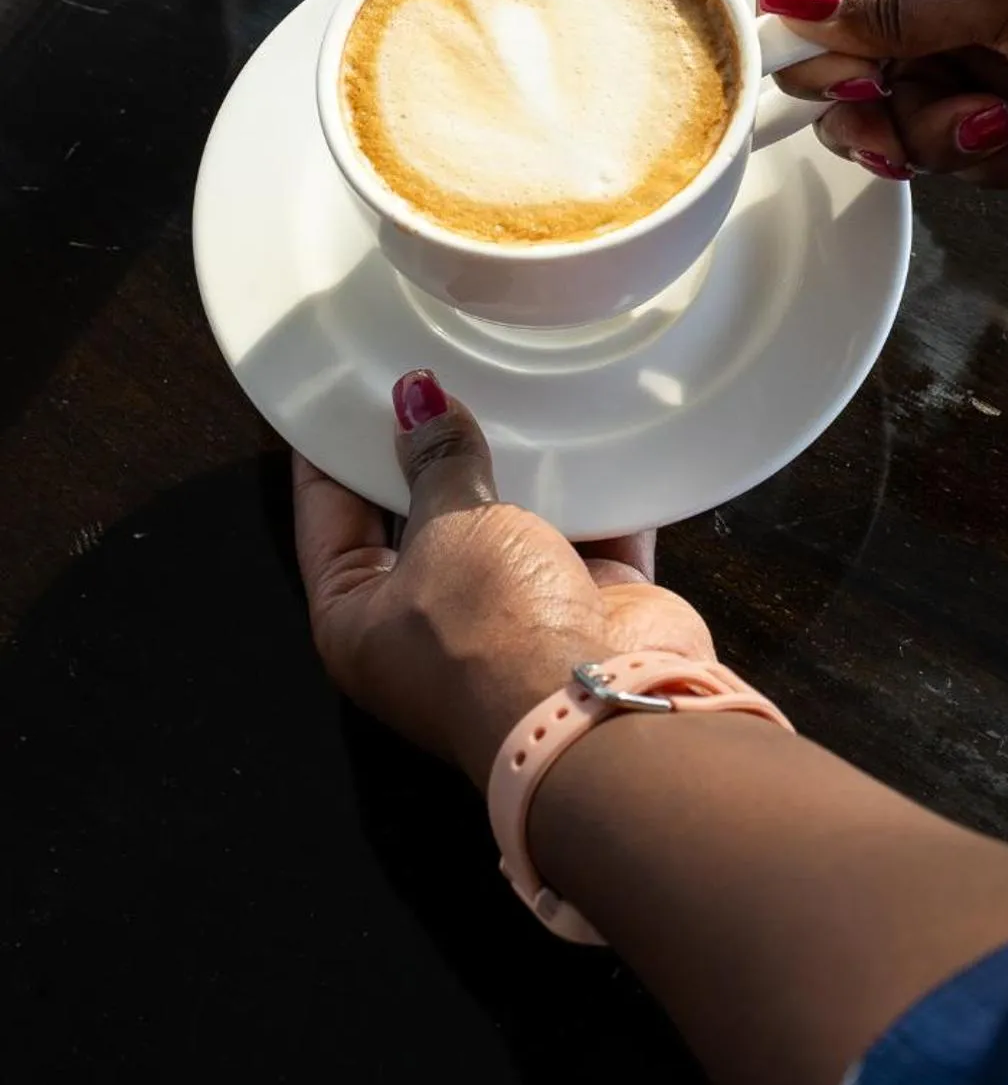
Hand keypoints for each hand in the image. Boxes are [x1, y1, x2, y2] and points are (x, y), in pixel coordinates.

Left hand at [293, 370, 713, 792]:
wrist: (602, 713)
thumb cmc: (494, 632)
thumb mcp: (450, 527)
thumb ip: (436, 460)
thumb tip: (415, 401)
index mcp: (358, 622)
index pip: (328, 517)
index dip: (331, 450)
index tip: (338, 389)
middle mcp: (429, 627)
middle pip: (420, 516)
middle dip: (429, 450)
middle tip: (432, 371)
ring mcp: (513, 620)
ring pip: (507, 523)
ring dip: (515, 467)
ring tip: (509, 383)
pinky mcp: (588, 609)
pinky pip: (588, 533)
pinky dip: (593, 491)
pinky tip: (592, 428)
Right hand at [760, 0, 1007, 183]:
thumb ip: (888, 3)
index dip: (795, 32)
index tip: (834, 76)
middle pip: (844, 66)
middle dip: (874, 109)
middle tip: (914, 107)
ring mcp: (980, 46)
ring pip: (904, 120)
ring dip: (943, 140)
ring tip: (1005, 121)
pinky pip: (965, 150)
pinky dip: (998, 157)